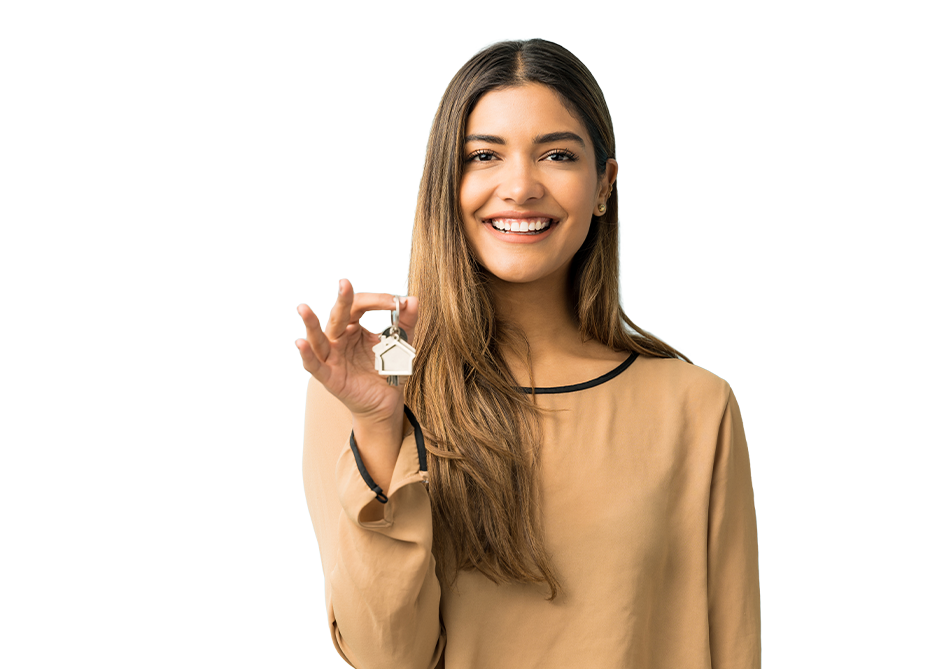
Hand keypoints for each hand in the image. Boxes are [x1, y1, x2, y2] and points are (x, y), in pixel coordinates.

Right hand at [295, 279, 418, 423]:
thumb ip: (406, 322)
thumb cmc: (387, 371)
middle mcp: (339, 340)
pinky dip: (307, 355)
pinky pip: (315, 366)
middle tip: (345, 283)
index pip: (359, 306)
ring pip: (319, 338)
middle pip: (338, 316)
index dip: (376, 301)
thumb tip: (413, 299)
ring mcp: (332, 358)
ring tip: (303, 309)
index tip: (396, 302)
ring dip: (310, 324)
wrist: (386, 402)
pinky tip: (301, 344)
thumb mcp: (400, 344)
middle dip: (342, 300)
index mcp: (354, 329)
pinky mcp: (330, 377)